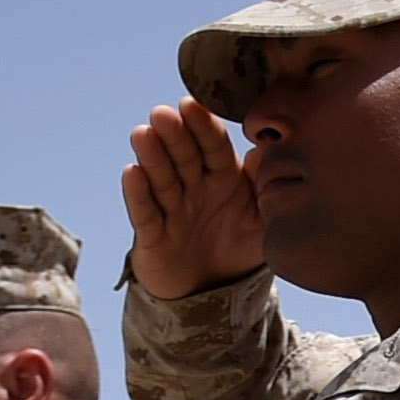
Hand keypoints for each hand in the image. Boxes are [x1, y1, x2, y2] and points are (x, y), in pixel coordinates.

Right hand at [120, 99, 265, 300]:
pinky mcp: (153, 236)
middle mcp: (194, 187)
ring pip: (161, 178)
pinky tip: (132, 172)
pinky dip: (138, 194)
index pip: (213, 146)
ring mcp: (171, 209)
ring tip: (143, 134)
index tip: (191, 105)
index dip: (203, 127)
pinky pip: (145, 213)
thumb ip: (265, 185)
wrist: (218, 294)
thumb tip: (267, 149)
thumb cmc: (241, 246)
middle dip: (174, 134)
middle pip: (183, 156)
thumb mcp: (263, 218)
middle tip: (163, 113)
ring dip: (152, 156)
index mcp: (223, 177)